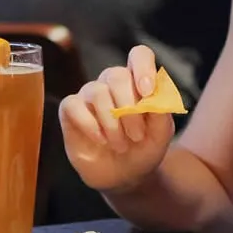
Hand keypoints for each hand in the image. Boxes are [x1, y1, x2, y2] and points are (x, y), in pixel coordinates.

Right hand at [58, 45, 176, 191]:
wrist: (125, 176)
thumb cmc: (144, 149)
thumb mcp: (161, 134)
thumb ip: (161, 111)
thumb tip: (152, 94)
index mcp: (137, 81)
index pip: (139, 55)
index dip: (143, 67)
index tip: (147, 92)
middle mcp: (112, 83)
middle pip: (116, 75)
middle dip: (129, 108)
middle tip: (137, 136)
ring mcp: (89, 94)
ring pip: (96, 91)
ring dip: (112, 122)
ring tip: (121, 144)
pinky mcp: (70, 110)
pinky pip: (73, 105)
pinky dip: (89, 124)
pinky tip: (101, 140)